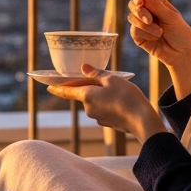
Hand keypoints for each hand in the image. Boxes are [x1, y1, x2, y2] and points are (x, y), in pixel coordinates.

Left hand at [46, 64, 167, 143]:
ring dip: (102, 94)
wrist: (142, 121)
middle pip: (85, 94)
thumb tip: (83, 68)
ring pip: (96, 101)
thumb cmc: (127, 97)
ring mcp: (97, 117)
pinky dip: (108, 103)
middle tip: (106, 79)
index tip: (48, 87)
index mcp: (86, 96)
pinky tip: (121, 100)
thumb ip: (96, 73)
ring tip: (119, 90)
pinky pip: (104, 109)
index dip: (57, 88)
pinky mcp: (107, 122)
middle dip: (91, 86)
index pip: (67, 91)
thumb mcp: (112, 79)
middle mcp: (88, 108)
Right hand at [127, 0, 190, 93]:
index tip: (140, 2)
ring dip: (145, 26)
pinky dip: (145, 34)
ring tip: (159, 33)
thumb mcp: (171, 17)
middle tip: (150, 20)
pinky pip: (134, 31)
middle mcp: (148, 12)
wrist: (182, 54)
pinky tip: (155, 38)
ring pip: (132, 18)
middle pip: (133, 5)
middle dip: (140, 12)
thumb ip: (156, 5)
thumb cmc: (181, 34)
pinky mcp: (138, 36)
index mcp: (156, 4)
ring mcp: (142, 24)